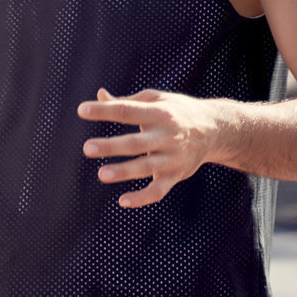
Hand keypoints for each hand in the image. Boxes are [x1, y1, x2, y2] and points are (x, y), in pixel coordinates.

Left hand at [78, 88, 223, 207]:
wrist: (215, 129)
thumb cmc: (175, 111)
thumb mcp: (155, 99)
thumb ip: (126, 101)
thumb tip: (99, 95)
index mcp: (158, 113)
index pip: (127, 111)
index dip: (104, 111)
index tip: (81, 110)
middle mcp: (167, 136)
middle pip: (136, 143)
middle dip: (112, 146)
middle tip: (86, 148)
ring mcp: (173, 157)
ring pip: (147, 167)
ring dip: (124, 172)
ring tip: (101, 174)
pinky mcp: (176, 175)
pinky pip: (159, 190)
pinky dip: (142, 197)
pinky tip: (122, 200)